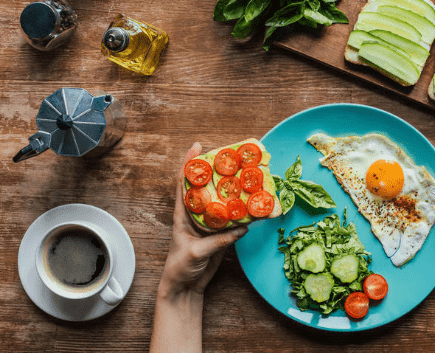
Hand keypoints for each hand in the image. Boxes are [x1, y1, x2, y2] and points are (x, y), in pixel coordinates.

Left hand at [159, 142, 247, 297]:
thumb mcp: (196, 252)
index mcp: (183, 214)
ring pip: (221, 201)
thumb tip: (241, 228)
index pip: (183, 183)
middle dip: (216, 171)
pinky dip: (243, 212)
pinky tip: (254, 205)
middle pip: (206, 186)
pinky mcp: (221, 235)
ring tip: (245, 175)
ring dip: (232, 190)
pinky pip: (233, 220)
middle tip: (230, 157)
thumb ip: (218, 241)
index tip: (197, 146)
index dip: (188, 163)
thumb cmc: (179, 268)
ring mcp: (209, 224)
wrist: (184, 288)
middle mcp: (196, 214)